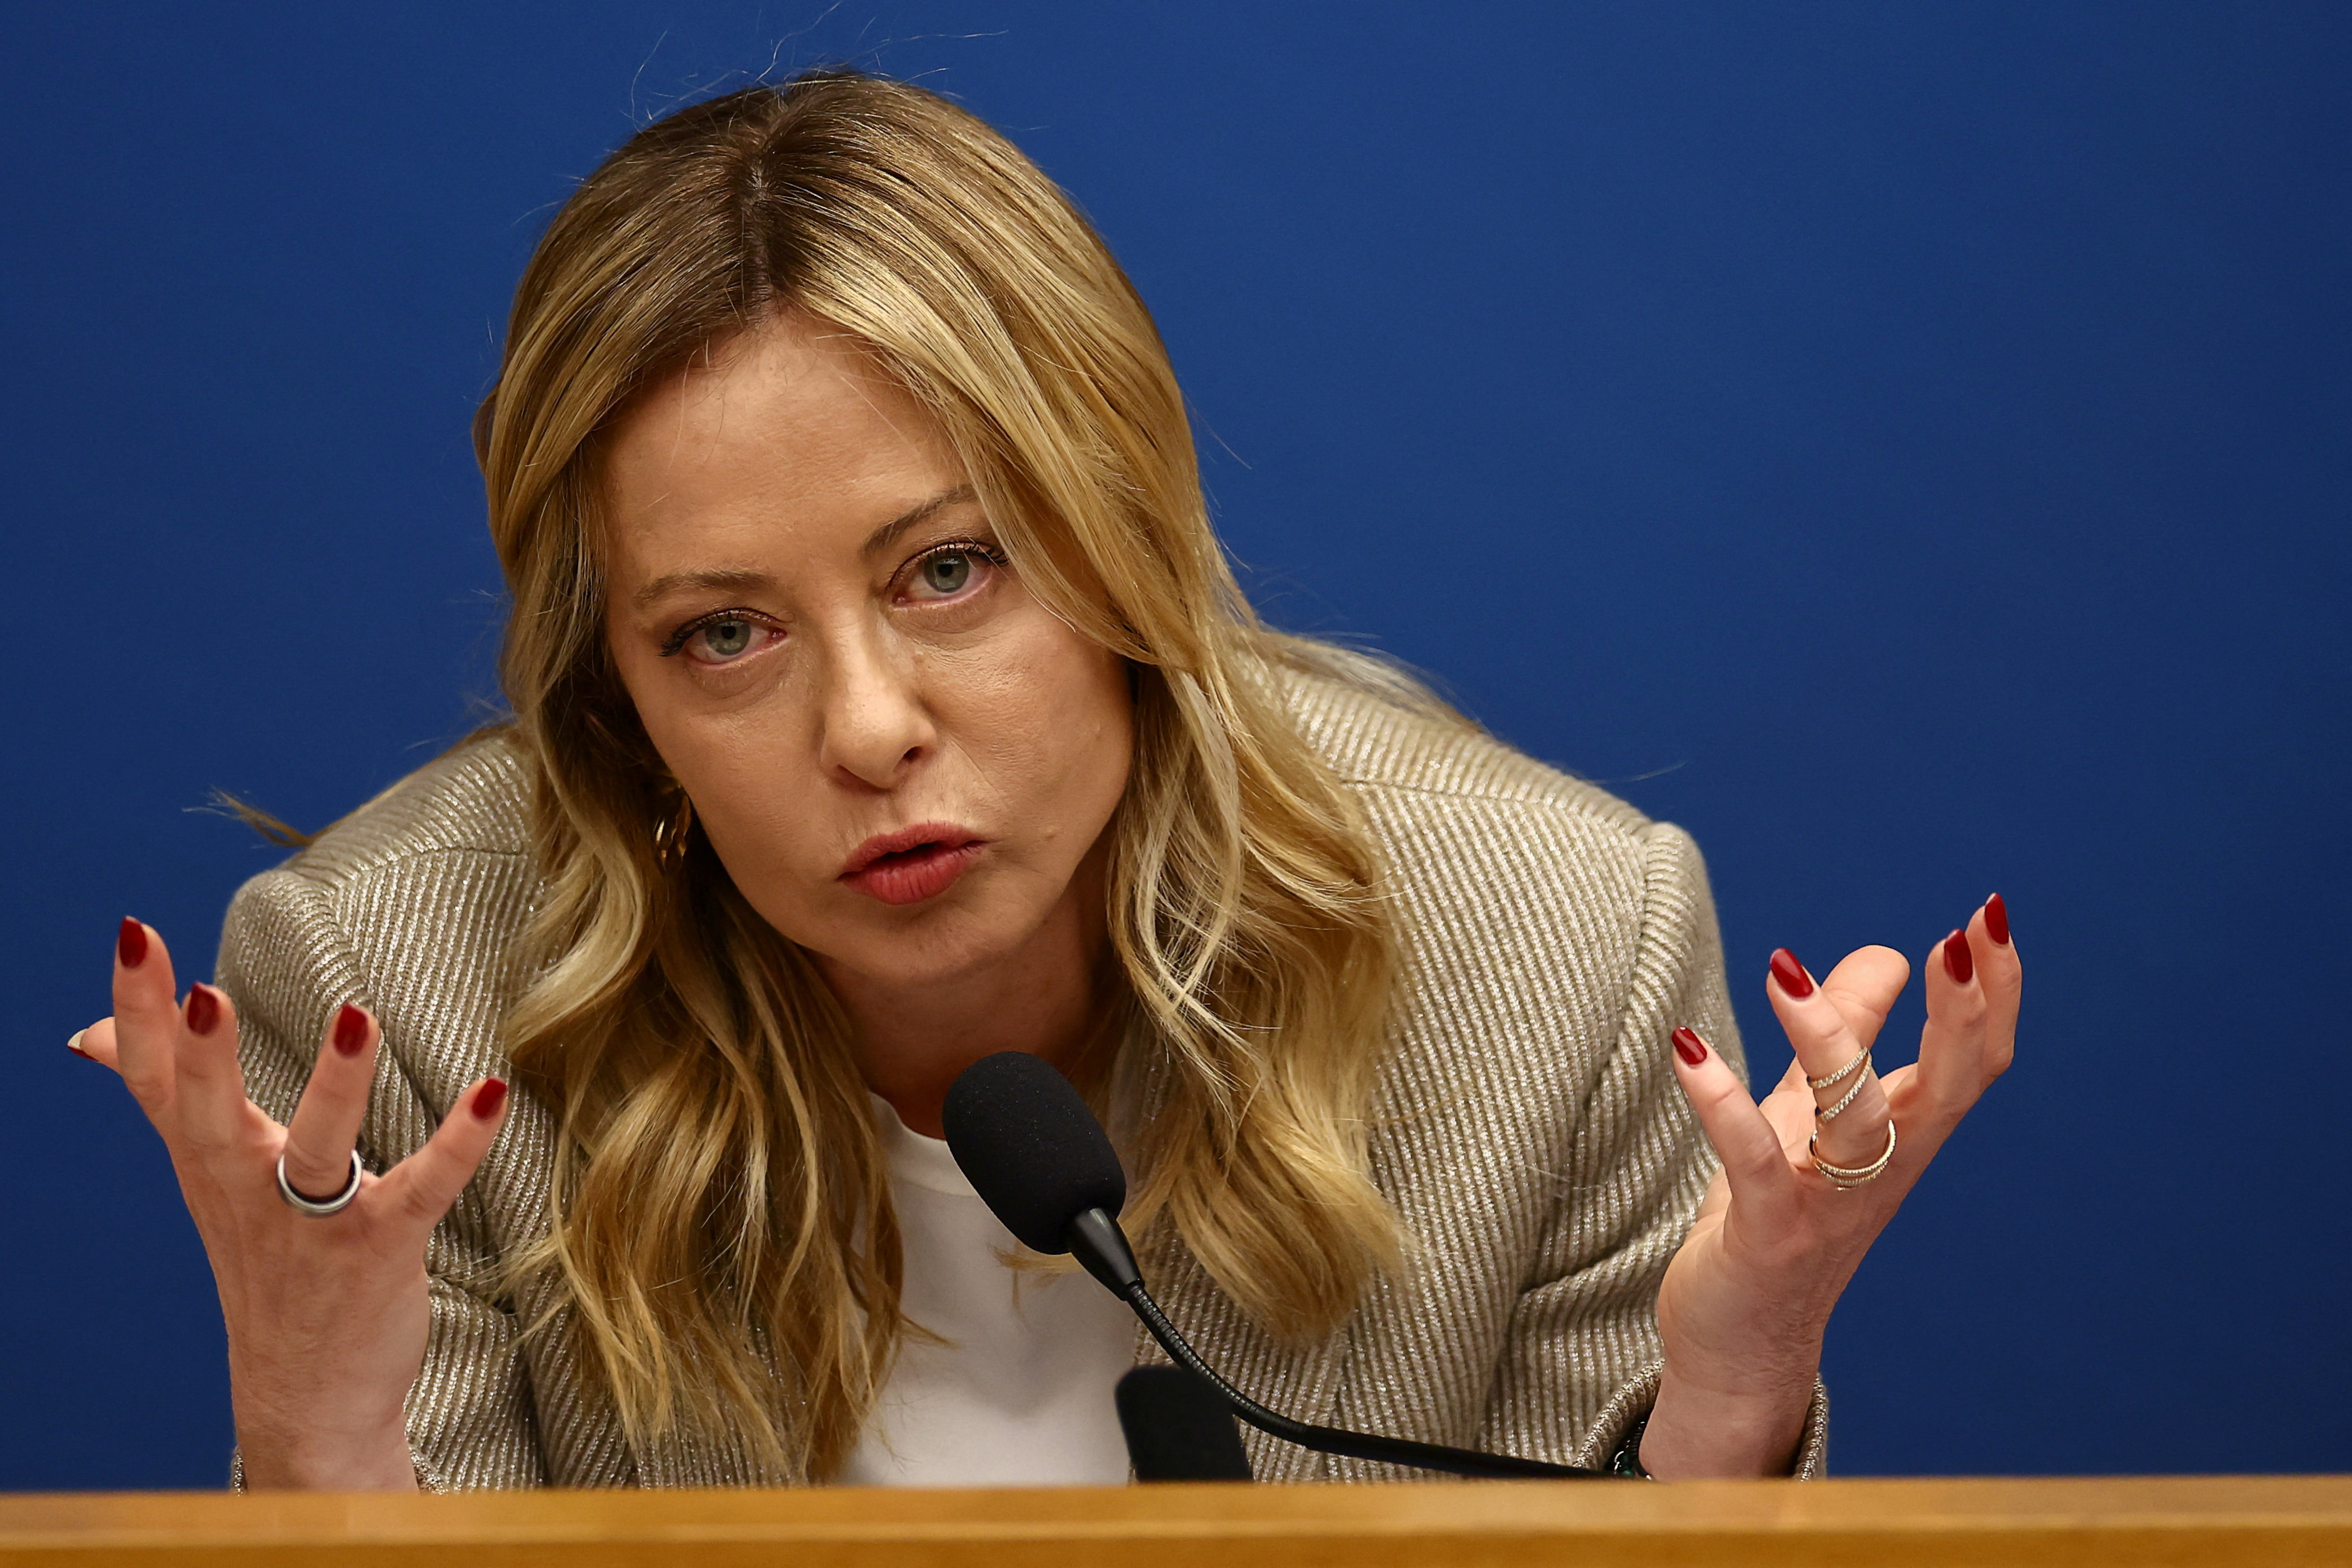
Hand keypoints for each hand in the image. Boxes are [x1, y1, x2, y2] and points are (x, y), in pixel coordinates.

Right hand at [72, 919, 508, 1489]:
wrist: (307, 1398)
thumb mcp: (205, 1175)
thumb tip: (88, 1033)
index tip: (135, 935)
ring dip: (334, 1086)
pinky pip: (423, 1189)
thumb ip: (163, 1096)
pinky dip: (460, 1143)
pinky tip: (493, 1090)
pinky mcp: (381, 1249)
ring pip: (317, 1151)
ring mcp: (314, 1223)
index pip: (157, 1080)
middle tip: (202, 991)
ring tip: (356, 1016)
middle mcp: (249, 1190)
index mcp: (208, 1162)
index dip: (139, 1011)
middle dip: (205, 1057)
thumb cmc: (265, 1262)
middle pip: (214, 1115)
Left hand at [1640, 896, 2020, 1477]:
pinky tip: (1686, 1047)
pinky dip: (1721, 1103)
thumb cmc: (1781, 1217)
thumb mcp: (1813, 1113)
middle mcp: (1882, 1170)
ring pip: (1854, 1118)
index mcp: (1903, 1136)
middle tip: (1958, 938)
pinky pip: (1751, 1161)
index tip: (1988, 917)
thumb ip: (1850, 1035)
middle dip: (1964, 1014)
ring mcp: (1828, 1204)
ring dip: (1826, 1040)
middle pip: (1949, 1089)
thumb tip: (1890, 953)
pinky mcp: (1766, 1234)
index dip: (1994, 994)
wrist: (1741, 1343)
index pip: (1975, 1061)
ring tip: (1784, 970)